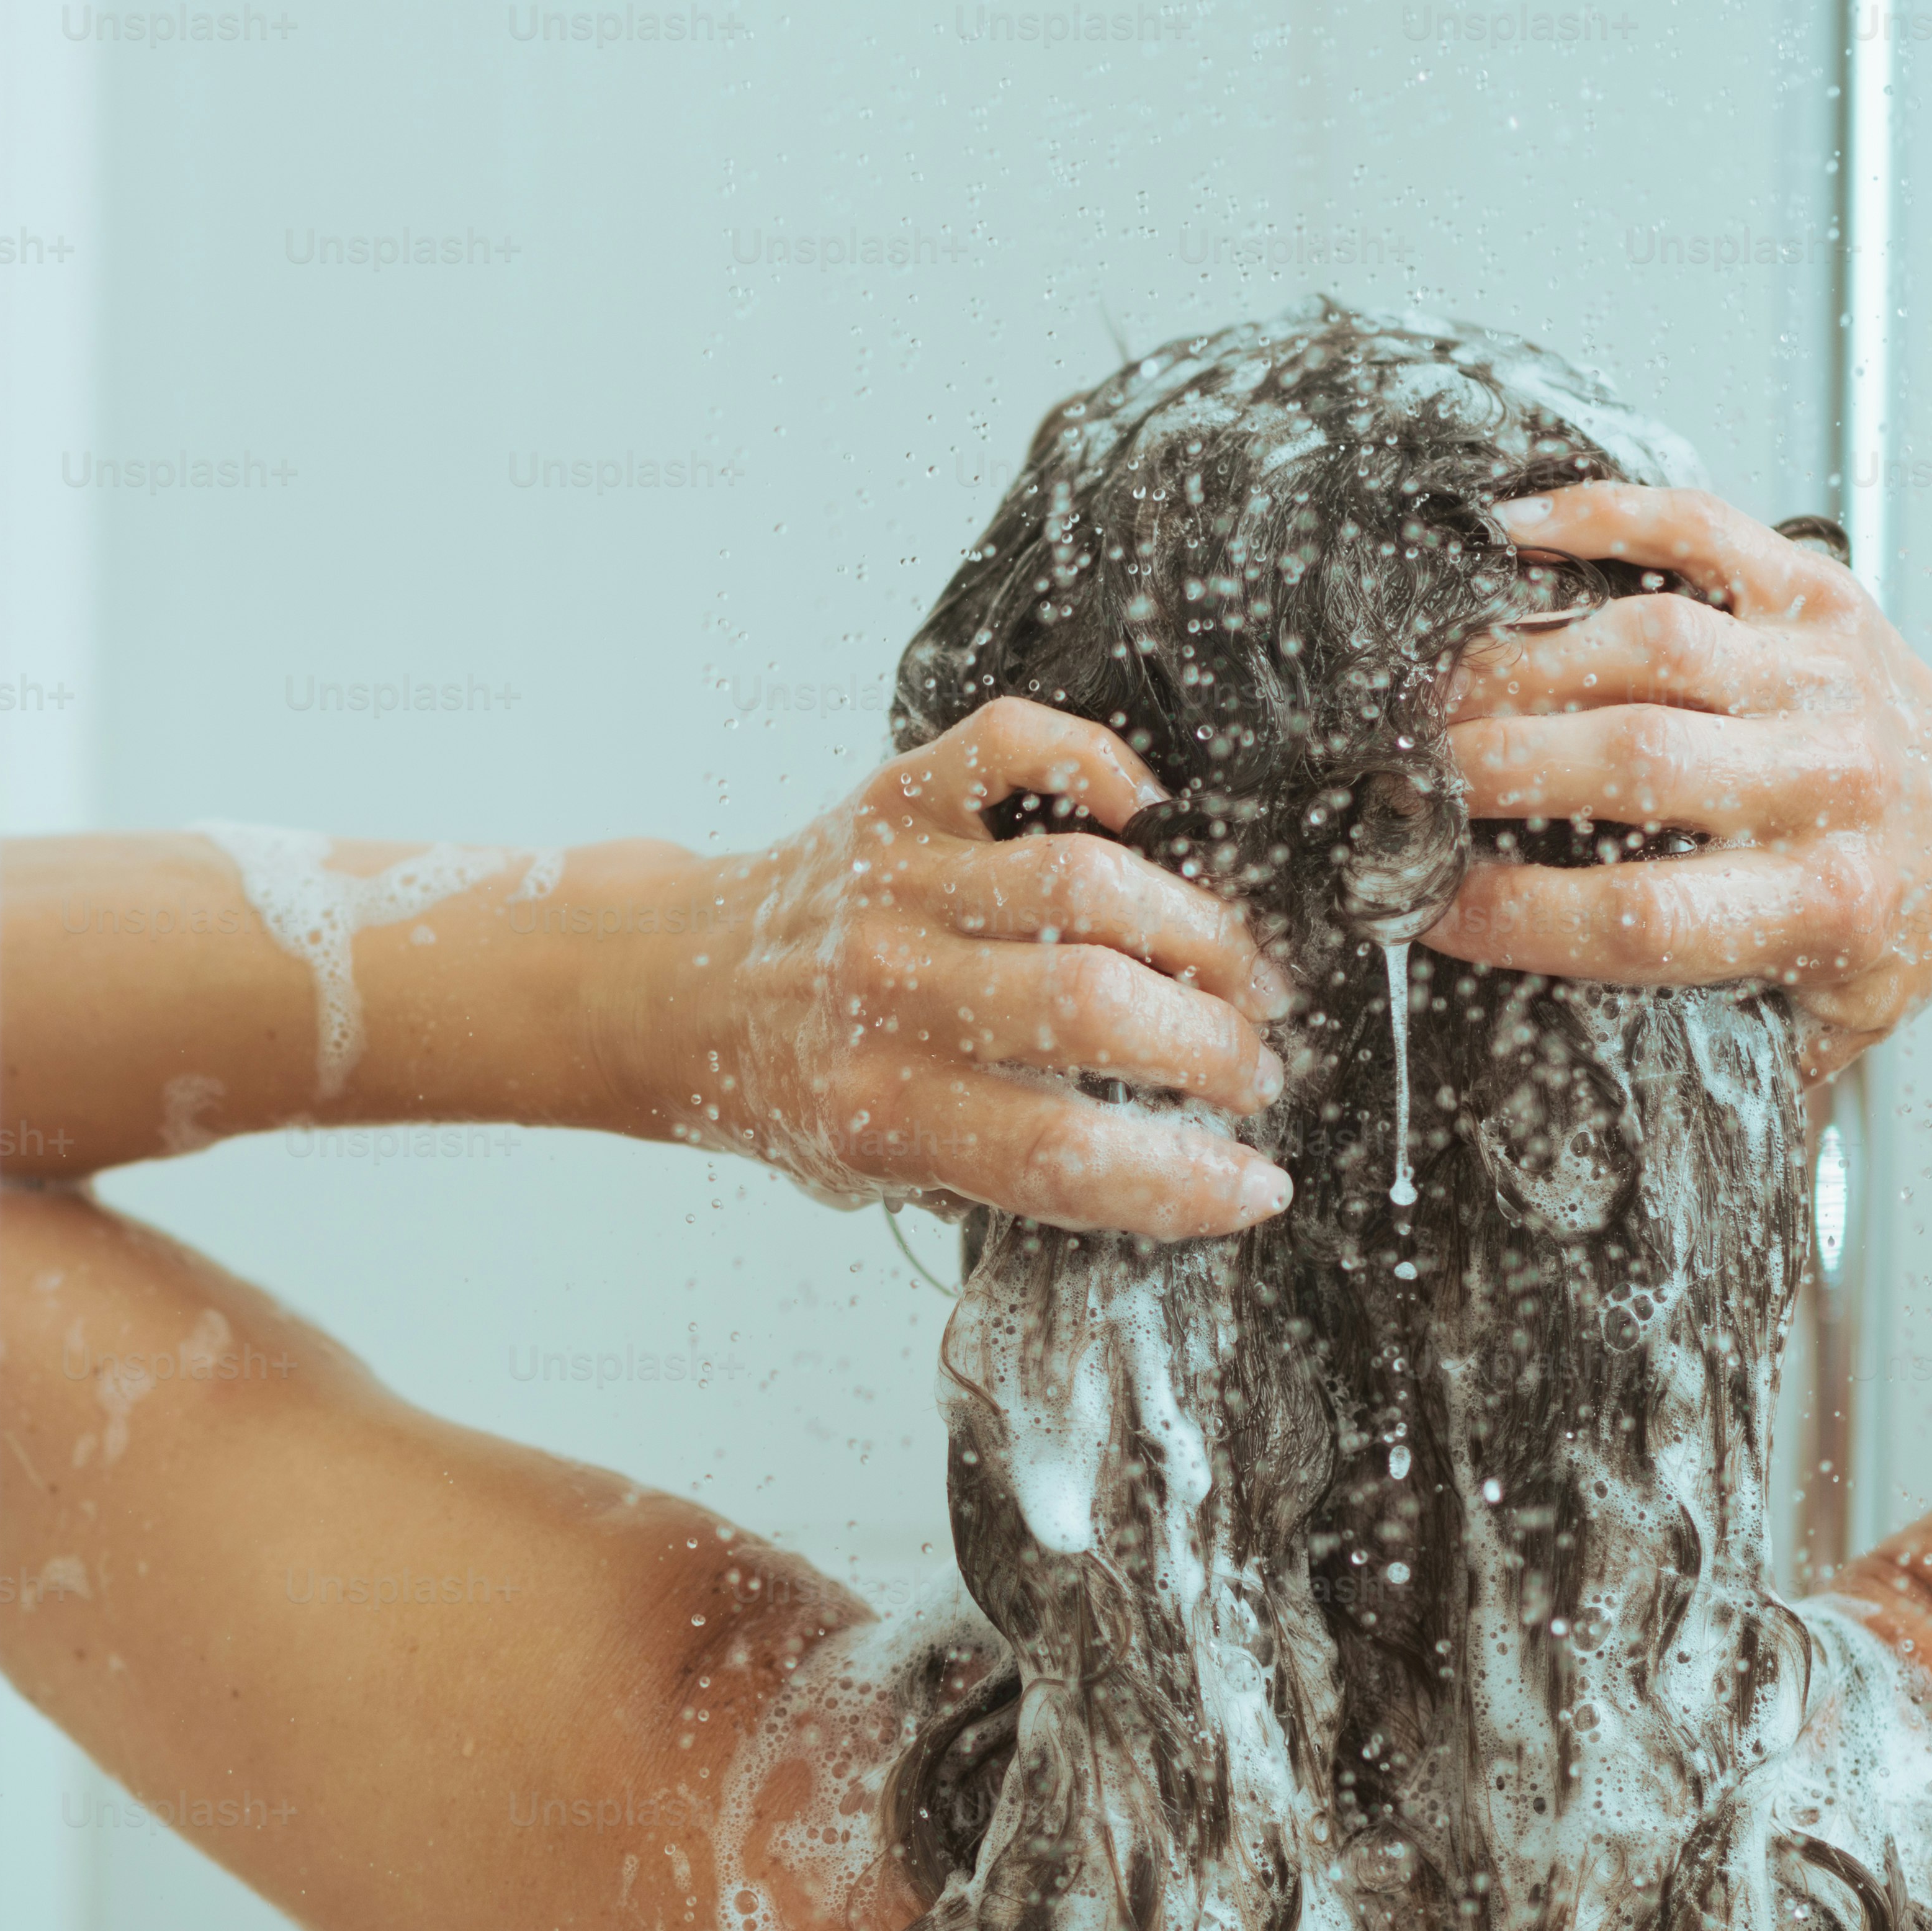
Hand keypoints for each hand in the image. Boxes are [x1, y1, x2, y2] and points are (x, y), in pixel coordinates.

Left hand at [602, 697, 1297, 1239]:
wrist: (674, 991)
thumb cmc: (793, 1084)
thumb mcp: (875, 1174)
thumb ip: (1001, 1176)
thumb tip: (1176, 1172)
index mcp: (879, 1110)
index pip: (1063, 1154)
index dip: (1185, 1179)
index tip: (1258, 1183)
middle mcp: (888, 992)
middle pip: (1093, 1007)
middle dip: (1212, 1047)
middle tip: (1253, 1069)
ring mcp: (896, 883)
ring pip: (1084, 883)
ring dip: (1197, 932)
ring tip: (1239, 974)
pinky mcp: (897, 797)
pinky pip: (1018, 747)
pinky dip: (1103, 767)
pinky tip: (1151, 822)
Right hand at [1426, 482, 1931, 1075]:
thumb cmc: (1892, 926)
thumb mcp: (1820, 1029)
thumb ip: (1703, 1063)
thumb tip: (1546, 1095)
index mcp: (1822, 907)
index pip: (1638, 915)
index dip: (1509, 913)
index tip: (1419, 907)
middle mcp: (1830, 782)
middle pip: (1630, 760)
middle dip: (1487, 768)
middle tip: (1398, 778)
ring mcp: (1824, 674)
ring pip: (1648, 640)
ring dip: (1517, 659)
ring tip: (1432, 689)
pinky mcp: (1819, 591)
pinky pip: (1697, 529)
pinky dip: (1598, 513)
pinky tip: (1509, 531)